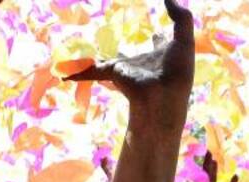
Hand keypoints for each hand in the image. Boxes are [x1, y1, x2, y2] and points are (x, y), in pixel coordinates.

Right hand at [65, 0, 193, 129]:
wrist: (163, 98)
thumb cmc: (176, 73)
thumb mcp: (185, 41)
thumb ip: (180, 16)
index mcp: (160, 56)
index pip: (158, 44)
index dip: (158, 39)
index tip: (157, 35)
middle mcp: (141, 63)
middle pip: (130, 56)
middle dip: (125, 54)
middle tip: (120, 49)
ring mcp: (126, 69)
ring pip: (106, 62)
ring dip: (95, 63)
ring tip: (85, 59)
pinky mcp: (113, 73)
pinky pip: (90, 71)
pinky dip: (77, 73)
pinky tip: (64, 76)